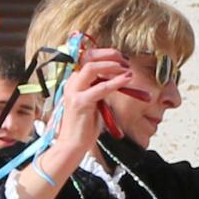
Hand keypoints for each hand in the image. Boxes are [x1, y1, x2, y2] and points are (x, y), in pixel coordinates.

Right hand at [48, 52, 127, 167]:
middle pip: (88, 58)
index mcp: (74, 81)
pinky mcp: (80, 103)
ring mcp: (74, 92)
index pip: (87, 58)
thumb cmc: (84, 125)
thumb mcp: (94, 101)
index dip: (104, 54)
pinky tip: (127, 79)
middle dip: (108, 55)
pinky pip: (100, 88)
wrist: (73, 144)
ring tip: (126, 68)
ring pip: (91, 68)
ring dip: (111, 65)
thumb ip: (100, 87)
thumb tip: (117, 76)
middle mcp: (72, 83)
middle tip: (124, 59)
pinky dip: (115, 82)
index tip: (120, 56)